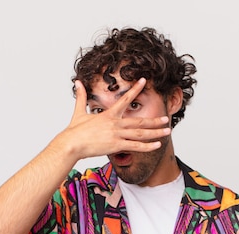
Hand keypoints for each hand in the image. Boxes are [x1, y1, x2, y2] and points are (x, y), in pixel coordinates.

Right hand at [54, 78, 170, 159]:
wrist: (71, 144)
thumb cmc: (74, 131)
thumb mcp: (78, 112)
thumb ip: (81, 97)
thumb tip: (77, 82)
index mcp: (109, 115)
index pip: (125, 99)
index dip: (135, 89)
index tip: (144, 81)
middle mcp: (115, 123)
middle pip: (139, 121)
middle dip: (154, 120)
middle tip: (166, 118)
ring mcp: (117, 135)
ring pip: (141, 133)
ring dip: (155, 132)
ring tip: (167, 131)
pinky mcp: (116, 145)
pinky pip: (135, 146)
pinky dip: (147, 146)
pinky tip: (157, 145)